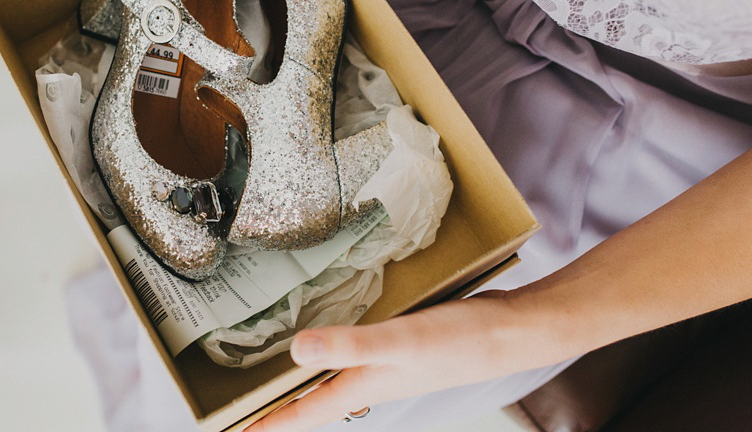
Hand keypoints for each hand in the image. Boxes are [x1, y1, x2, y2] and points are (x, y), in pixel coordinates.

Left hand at [246, 291, 562, 430]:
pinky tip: (330, 329)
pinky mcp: (399, 344)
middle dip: (276, 404)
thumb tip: (296, 350)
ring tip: (271, 368)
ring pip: (331, 376)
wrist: (512, 332)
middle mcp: (369, 380)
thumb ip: (349, 346)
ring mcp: (386, 364)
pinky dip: (332, 347)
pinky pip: (353, 352)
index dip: (267, 424)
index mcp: (363, 386)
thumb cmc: (461, 341)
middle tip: (239, 403)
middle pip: (311, 400)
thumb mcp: (400, 342)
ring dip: (301, 376)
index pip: (303, 413)